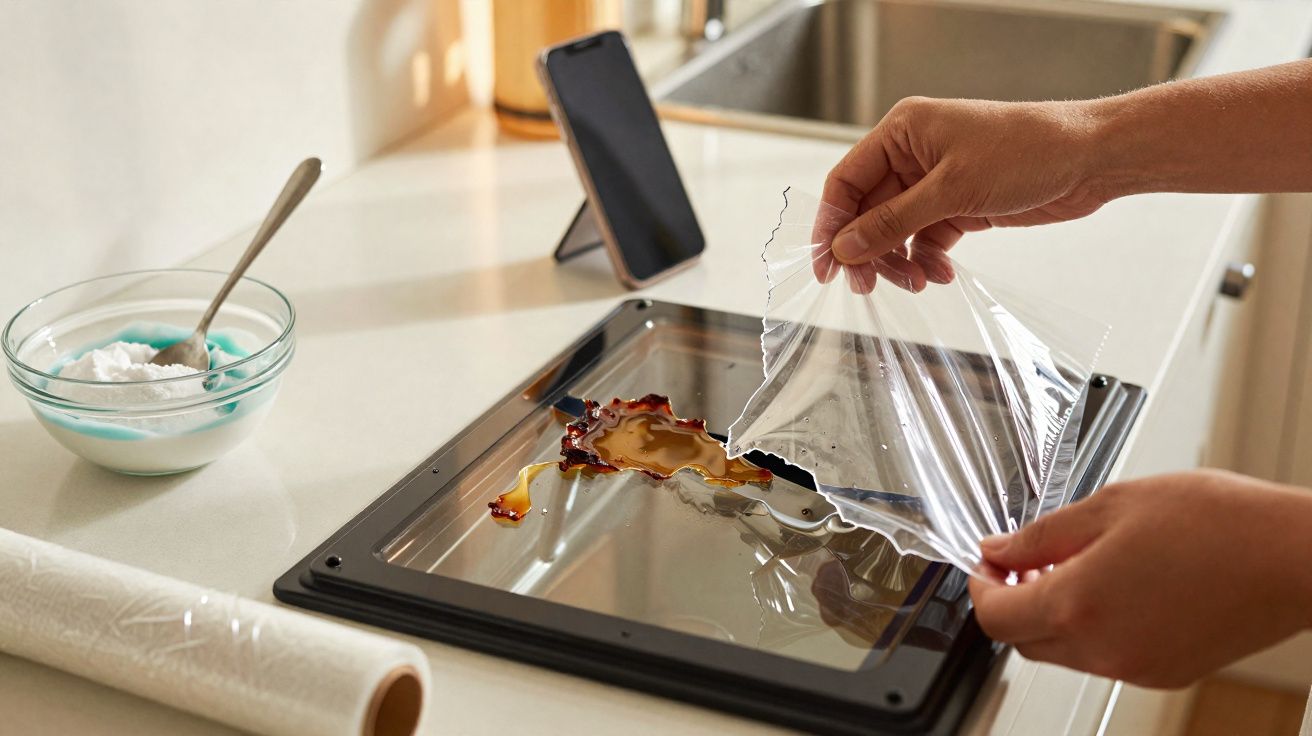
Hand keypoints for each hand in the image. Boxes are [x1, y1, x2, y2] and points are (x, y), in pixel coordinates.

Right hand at [814, 97, 1108, 291]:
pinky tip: (940, 273)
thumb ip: (893, 222)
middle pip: (868, 212)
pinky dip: (928, 259)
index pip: (846, 182)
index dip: (832, 225)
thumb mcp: (952, 190)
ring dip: (900, 260)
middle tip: (867, 286)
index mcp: (902, 131)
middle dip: (868, 251)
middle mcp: (913, 154)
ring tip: (917, 282)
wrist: (1091, 159)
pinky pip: (926, 238)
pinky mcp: (959, 204)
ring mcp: (935, 181)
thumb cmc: (1027, 151)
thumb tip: (845, 248)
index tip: (827, 267)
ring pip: (896, 230)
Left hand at [968, 469, 1311, 687]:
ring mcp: (1136, 668)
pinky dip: (1091, 628)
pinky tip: (1113, 586)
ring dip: (1052, 614)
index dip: (979, 588)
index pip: (994, 617)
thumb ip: (1043, 535)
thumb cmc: (1218, 524)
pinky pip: (1104, 657)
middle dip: (1013, 601)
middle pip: (1024, 641)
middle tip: (1024, 560)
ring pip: (1063, 652)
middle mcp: (1103, 649)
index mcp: (1079, 605)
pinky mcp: (1166, 673)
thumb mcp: (1111, 507)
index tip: (986, 564)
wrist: (1293, 557)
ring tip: (1074, 565)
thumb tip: (999, 548)